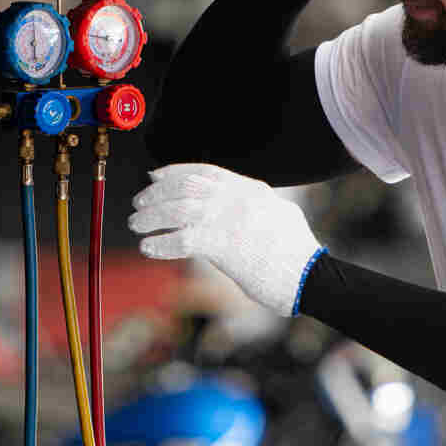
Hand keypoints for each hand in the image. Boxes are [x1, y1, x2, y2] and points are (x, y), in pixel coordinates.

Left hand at [129, 163, 323, 314]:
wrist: (309, 274)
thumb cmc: (295, 252)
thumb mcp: (278, 213)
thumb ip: (253, 204)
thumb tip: (234, 204)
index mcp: (249, 188)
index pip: (204, 171)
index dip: (174, 172)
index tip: (155, 176)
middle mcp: (236, 198)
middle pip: (185, 187)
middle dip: (157, 193)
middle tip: (139, 203)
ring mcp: (228, 218)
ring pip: (177, 210)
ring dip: (151, 217)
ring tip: (137, 225)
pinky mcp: (223, 244)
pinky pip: (181, 240)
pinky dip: (161, 243)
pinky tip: (148, 248)